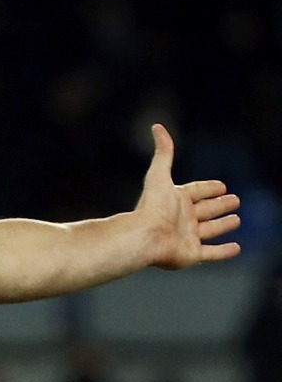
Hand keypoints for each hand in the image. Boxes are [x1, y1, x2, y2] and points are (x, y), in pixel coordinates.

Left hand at [135, 124, 240, 269]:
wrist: (145, 236)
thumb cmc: (153, 207)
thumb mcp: (159, 175)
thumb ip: (163, 152)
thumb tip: (157, 126)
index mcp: (176, 201)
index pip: (196, 191)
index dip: (208, 188)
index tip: (221, 185)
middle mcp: (182, 219)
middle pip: (205, 210)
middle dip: (219, 205)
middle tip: (235, 200)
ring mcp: (187, 237)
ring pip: (210, 230)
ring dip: (223, 225)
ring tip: (236, 219)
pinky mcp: (192, 255)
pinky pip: (212, 253)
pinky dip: (224, 252)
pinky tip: (237, 247)